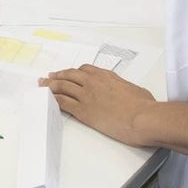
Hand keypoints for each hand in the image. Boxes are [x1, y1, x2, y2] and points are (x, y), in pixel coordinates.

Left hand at [40, 64, 156, 146]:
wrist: (142, 117)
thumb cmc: (144, 106)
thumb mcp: (136, 90)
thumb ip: (126, 88)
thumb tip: (128, 93)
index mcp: (106, 76)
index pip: (85, 70)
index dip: (74, 72)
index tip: (69, 73)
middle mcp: (93, 82)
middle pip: (70, 75)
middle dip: (58, 75)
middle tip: (49, 76)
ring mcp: (87, 96)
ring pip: (63, 86)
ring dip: (50, 85)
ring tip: (43, 85)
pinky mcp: (83, 111)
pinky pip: (63, 102)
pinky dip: (54, 99)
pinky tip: (48, 99)